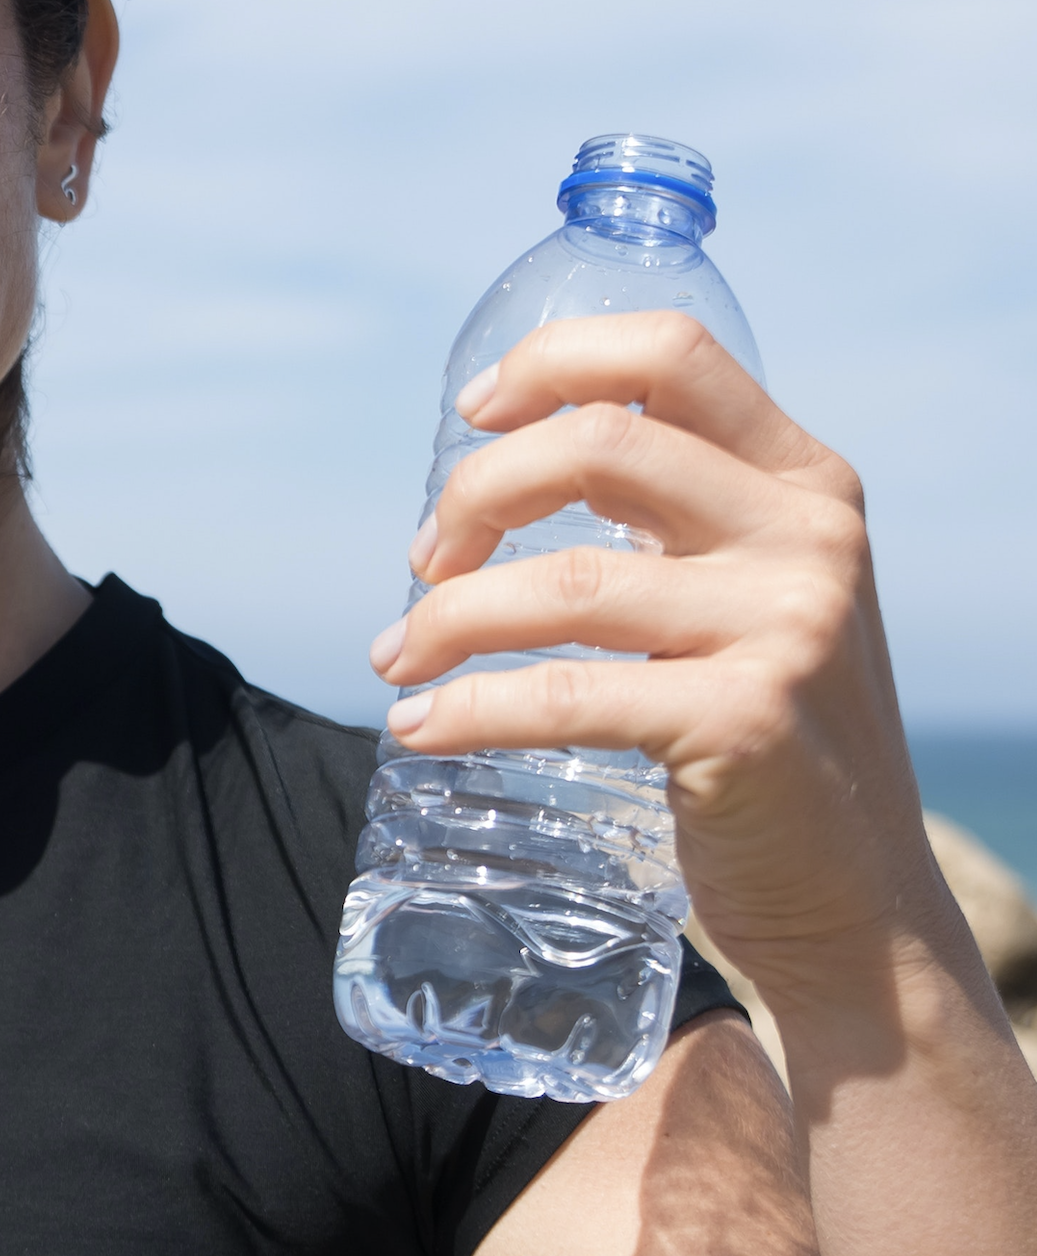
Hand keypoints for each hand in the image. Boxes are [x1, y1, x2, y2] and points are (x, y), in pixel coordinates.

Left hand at [367, 313, 955, 1005]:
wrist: (856, 902)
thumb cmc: (767, 739)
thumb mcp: (748, 595)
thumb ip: (669, 521)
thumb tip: (500, 471)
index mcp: (806, 480)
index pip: (671, 353)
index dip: (551, 363)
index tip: (472, 415)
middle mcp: (809, 536)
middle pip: (597, 444)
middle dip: (475, 496)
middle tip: (424, 564)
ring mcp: (786, 627)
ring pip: (562, 580)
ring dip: (447, 617)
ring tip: (399, 657)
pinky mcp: (745, 721)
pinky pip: (562, 694)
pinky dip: (468, 707)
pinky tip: (419, 724)